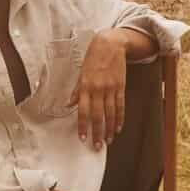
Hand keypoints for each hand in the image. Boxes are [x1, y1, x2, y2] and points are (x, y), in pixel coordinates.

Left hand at [70, 32, 130, 149]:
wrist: (110, 44)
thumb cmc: (92, 58)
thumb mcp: (81, 73)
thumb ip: (76, 90)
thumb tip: (69, 104)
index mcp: (85, 86)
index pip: (83, 111)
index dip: (83, 125)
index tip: (83, 138)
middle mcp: (98, 89)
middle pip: (98, 115)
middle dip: (97, 132)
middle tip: (97, 146)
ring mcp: (111, 88)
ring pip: (110, 113)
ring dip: (109, 129)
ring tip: (108, 141)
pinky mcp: (121, 87)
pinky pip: (120, 106)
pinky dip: (119, 118)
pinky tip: (118, 128)